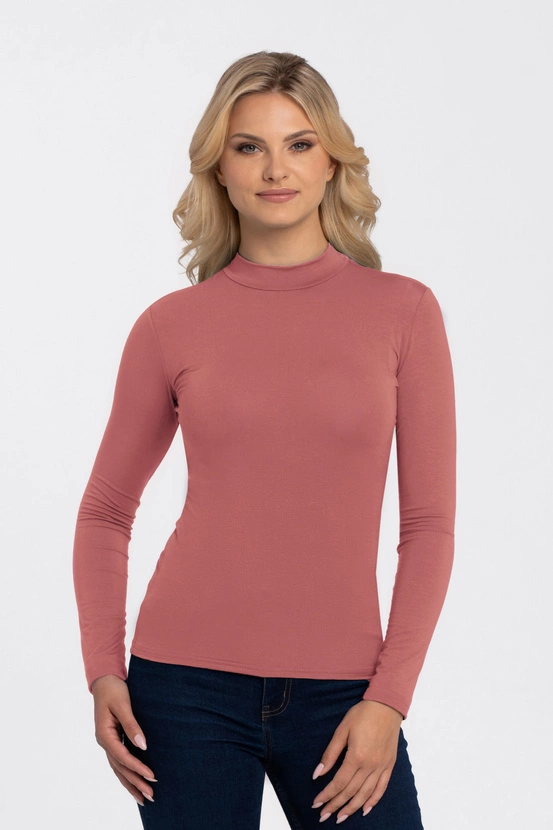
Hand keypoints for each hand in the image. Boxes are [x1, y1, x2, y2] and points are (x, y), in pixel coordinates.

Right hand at [92, 674, 157, 806]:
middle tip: (151, 796)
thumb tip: (143, 745)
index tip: (152, 776)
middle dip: (135, 782)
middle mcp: (104, 742)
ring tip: (144, 798)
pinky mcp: (112, 740)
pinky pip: (119, 762)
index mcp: (104, 735)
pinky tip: (134, 782)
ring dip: (131, 783)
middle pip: (120, 768)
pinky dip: (127, 774)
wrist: (104, 680)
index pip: (122, 756)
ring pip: (118, 768)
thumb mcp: (123, 705)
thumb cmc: (114, 690)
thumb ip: (132, 725)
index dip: (137, 767)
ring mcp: (107, 742)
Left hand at [311, 699, 402, 821]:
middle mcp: (370, 765)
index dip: (327, 795)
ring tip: (340, 818)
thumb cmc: (362, 714)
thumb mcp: (342, 730)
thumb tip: (318, 773)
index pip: (338, 782)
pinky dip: (373, 801)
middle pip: (350, 791)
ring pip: (365, 794)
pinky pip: (382, 788)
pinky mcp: (389, 765)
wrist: (386, 705)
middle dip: (335, 805)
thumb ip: (330, 753)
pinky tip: (365, 809)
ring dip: (352, 808)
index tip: (316, 804)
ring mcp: (381, 767)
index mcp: (356, 756)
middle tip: (323, 816)